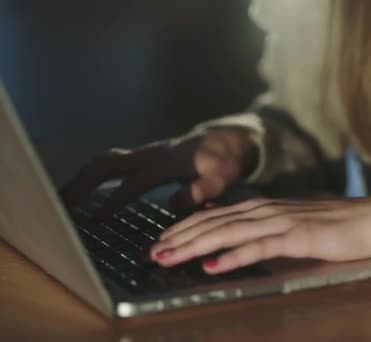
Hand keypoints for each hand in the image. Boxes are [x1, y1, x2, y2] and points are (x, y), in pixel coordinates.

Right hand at [61, 127, 256, 217]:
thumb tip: (174, 204)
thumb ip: (200, 190)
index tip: (96, 219)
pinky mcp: (143, 156)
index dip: (115, 200)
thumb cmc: (224, 161)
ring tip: (63, 199)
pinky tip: (83, 191)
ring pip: (106, 160)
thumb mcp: (221, 178)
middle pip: (108, 163)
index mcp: (167, 162)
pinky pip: (112, 163)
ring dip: (82, 178)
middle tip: (61, 205)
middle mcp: (151, 154)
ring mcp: (145, 153)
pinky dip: (93, 175)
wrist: (227, 139)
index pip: (135, 182)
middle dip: (83, 182)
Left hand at [149, 193, 370, 273]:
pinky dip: (232, 257)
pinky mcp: (297, 237)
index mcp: (263, 207)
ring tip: (168, 257)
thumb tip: (229, 229)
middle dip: (178, 237)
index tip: (160, 240)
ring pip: (227, 232)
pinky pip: (259, 247)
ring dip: (194, 245)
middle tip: (151, 252)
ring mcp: (281, 222)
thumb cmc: (334, 224)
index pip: (214, 216)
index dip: (184, 227)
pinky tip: (212, 266)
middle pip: (213, 222)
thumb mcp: (291, 221)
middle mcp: (266, 210)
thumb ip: (261, 226)